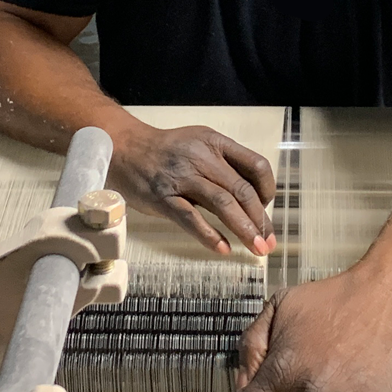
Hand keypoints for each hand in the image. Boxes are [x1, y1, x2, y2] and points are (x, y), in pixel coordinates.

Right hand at [109, 123, 275, 256]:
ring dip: (243, 230)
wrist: (124, 148)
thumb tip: (253, 198)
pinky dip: (209, 235)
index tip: (266, 208)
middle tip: (267, 242)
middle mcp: (201, 157)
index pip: (255, 165)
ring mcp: (182, 177)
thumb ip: (224, 165)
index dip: (267, 189)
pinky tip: (222, 248)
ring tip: (255, 248)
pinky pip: (191, 218)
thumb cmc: (166, 152)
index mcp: (215, 143)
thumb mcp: (199, 145)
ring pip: (222, 204)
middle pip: (242, 190)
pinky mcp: (163, 197)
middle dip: (260, 220)